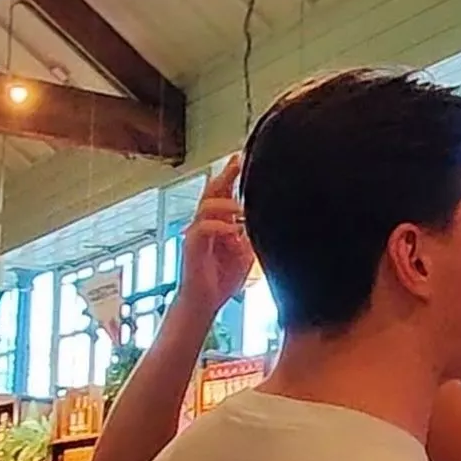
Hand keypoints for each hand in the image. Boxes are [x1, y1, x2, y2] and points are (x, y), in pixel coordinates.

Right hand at [177, 154, 255, 317]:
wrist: (205, 302)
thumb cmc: (223, 279)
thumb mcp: (246, 253)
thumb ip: (253, 236)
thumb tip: (268, 221)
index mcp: (219, 223)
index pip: (224, 193)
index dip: (232, 175)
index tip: (244, 159)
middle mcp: (205, 223)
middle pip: (212, 191)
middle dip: (226, 175)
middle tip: (239, 161)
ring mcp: (197, 234)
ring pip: (207, 207)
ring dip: (226, 205)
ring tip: (243, 210)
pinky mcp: (192, 247)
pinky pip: (202, 229)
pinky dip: (220, 227)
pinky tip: (233, 231)